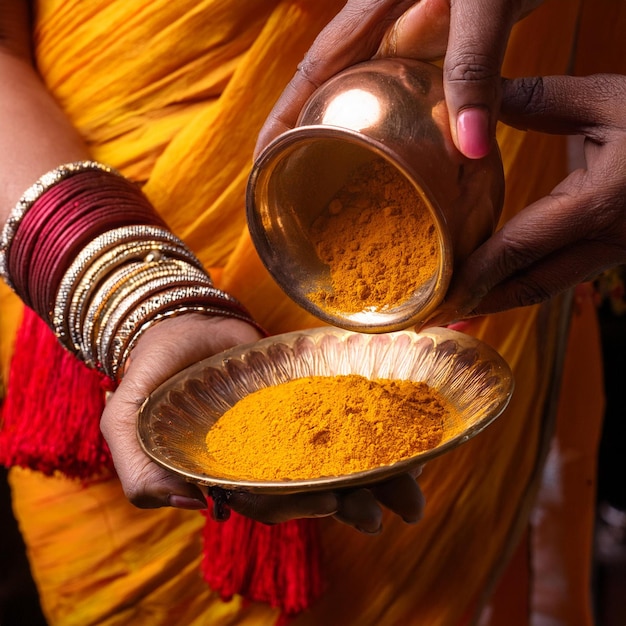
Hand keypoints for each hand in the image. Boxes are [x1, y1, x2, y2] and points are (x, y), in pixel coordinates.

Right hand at [101, 312, 425, 531]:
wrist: (179, 321)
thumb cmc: (155, 372)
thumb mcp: (127, 420)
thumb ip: (140, 467)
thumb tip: (191, 503)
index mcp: (230, 470)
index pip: (268, 502)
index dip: (299, 508)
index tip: (333, 504)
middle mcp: (266, 454)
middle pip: (313, 487)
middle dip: (352, 502)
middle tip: (388, 511)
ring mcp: (290, 423)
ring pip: (336, 457)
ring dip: (374, 477)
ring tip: (409, 493)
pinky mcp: (307, 390)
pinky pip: (343, 411)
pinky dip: (372, 427)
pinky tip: (403, 436)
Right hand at [255, 0, 542, 159]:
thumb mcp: (484, 2)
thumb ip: (472, 66)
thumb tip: (469, 148)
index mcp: (370, 15)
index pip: (311, 76)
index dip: (282, 123)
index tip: (262, 166)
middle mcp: (383, 29)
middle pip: (331, 92)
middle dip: (308, 139)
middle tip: (298, 190)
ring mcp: (412, 35)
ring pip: (370, 96)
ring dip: (354, 137)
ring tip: (342, 183)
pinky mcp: (444, 40)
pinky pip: (412, 92)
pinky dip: (405, 125)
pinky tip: (413, 152)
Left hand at [428, 74, 625, 320]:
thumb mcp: (611, 99)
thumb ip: (541, 100)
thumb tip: (473, 106)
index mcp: (600, 202)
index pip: (519, 248)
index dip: (475, 275)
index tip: (437, 292)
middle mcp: (607, 240)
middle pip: (529, 286)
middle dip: (479, 304)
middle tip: (433, 317)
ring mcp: (613, 253)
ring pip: (544, 288)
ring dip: (497, 302)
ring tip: (453, 312)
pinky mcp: (612, 252)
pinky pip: (557, 277)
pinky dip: (519, 286)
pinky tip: (491, 289)